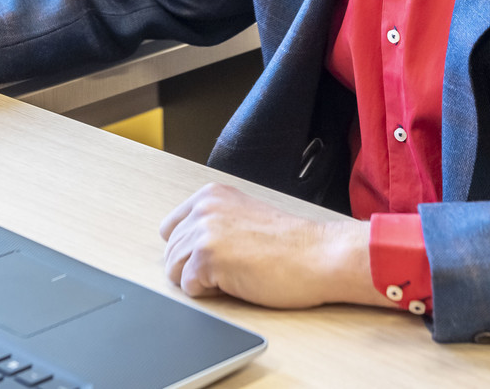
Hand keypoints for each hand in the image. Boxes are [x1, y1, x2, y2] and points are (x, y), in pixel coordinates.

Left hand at [158, 183, 380, 308]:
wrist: (319, 255)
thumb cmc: (291, 244)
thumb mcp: (244, 216)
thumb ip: (214, 222)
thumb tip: (185, 247)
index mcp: (211, 195)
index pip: (170, 228)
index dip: (188, 250)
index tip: (215, 256)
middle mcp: (203, 208)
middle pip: (171, 252)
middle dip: (194, 267)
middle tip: (231, 267)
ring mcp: (203, 231)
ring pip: (174, 270)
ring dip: (201, 280)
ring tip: (235, 273)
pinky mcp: (207, 257)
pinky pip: (188, 288)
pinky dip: (209, 293)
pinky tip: (237, 282)